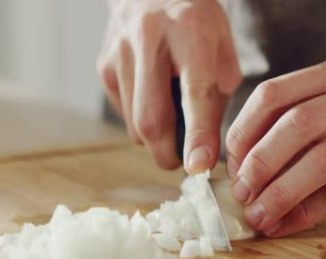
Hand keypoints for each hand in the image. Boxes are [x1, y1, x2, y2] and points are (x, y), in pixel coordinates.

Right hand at [98, 0, 241, 172]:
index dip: (197, 135)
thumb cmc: (196, 23)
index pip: (194, 93)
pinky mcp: (103, 66)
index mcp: (190, 31)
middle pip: (151, 119)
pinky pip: (122, 113)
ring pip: (134, 123)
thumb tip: (202, 153)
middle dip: (167, 153)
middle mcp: (148, 39)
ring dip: (155, 135)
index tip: (199, 166)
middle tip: (182, 161)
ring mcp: (119, 53)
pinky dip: (139, 118)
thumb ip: (216, 99)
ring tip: (171, 110)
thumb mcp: (222, 51)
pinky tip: (151, 93)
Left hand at [226, 55, 325, 236]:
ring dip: (280, 192)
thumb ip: (306, 117)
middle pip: (295, 126)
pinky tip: (289, 224)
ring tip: (258, 216)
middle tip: (240, 193)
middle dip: (258, 164)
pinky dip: (309, 211)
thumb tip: (246, 163)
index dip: (244, 131)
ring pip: (322, 160)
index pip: (274, 95)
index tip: (231, 162)